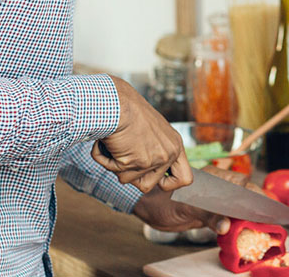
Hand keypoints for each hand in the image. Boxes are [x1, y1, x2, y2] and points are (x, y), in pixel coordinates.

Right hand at [91, 75, 192, 193]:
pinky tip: (106, 142)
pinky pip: (113, 170)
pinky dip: (103, 158)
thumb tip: (146, 170)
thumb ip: (154, 148)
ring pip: (128, 180)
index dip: (169, 184)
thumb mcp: (151, 129)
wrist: (116, 101)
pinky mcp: (137, 162)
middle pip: (149, 185)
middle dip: (131, 175)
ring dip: (115, 164)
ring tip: (115, 143)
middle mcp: (169, 153)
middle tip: (124, 155)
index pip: (185, 178)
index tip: (156, 181)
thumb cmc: (128, 109)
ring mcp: (154, 159)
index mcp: (175, 145)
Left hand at [133, 166, 261, 232]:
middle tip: (266, 220)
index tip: (266, 207)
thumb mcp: (186, 207)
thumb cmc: (163, 200)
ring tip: (257, 228)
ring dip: (246, 216)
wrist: (148, 207)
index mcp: (214, 178)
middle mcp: (216, 187)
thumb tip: (226, 225)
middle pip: (243, 195)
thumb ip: (207, 214)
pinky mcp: (209, 213)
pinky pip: (227, 217)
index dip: (255, 194)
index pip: (241, 184)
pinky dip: (235, 225)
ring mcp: (213, 200)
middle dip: (255, 206)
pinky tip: (240, 232)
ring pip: (237, 206)